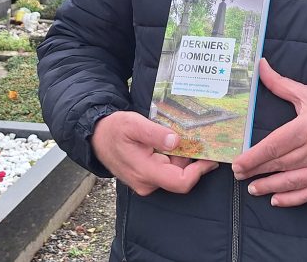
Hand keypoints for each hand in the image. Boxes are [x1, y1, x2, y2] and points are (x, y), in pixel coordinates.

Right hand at [91, 110, 218, 195]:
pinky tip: (169, 142)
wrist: (97, 136)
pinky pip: (166, 170)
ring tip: (176, 135)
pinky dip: (172, 157)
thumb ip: (155, 133)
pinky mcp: (146, 177)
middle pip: (180, 176)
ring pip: (174, 172)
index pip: (180, 182)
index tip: (209, 157)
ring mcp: (146, 182)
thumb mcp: (133, 124)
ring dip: (180, 155)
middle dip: (189, 158)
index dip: (198, 171)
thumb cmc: (114, 129)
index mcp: (145, 172)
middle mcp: (147, 183)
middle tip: (192, 136)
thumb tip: (176, 141)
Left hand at [231, 58, 306, 206]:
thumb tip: (260, 65)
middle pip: (280, 164)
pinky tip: (276, 200)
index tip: (238, 163)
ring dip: (270, 187)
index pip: (274, 146)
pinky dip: (292, 199)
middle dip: (257, 171)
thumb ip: (280, 83)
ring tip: (253, 189)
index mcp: (306, 127)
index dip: (254, 156)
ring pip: (292, 181)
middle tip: (239, 175)